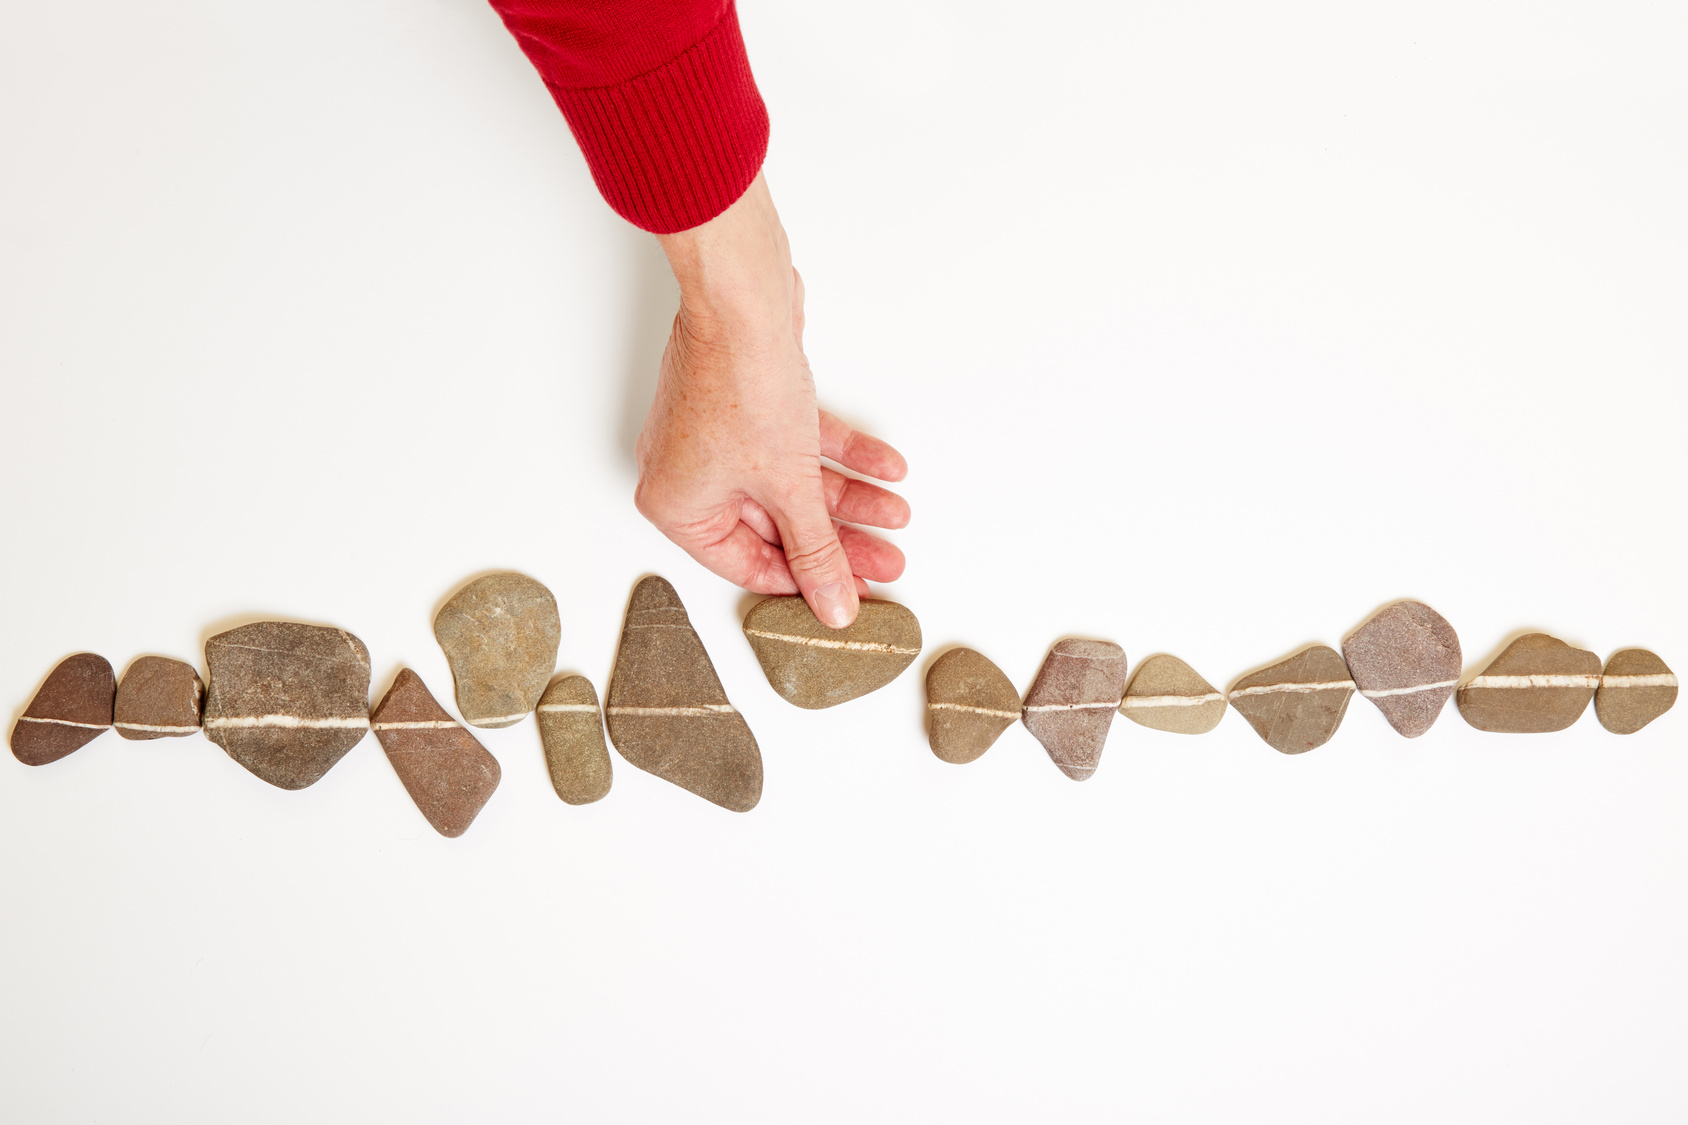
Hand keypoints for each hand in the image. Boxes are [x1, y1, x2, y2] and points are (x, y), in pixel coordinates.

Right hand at [635, 173, 908, 627]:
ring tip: (896, 512)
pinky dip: (840, 455)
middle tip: (887, 559)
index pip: (750, 567)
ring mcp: (716, 438)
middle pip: (776, 526)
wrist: (743, 300)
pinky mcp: (746, 405)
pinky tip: (885, 467)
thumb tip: (833, 606)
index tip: (854, 593)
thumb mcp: (789, 489)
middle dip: (840, 540)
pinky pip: (796, 446)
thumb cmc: (740, 382)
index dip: (809, 583)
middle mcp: (689, 475)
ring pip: (791, 485)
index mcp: (677, 507)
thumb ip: (816, 553)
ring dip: (848, 498)